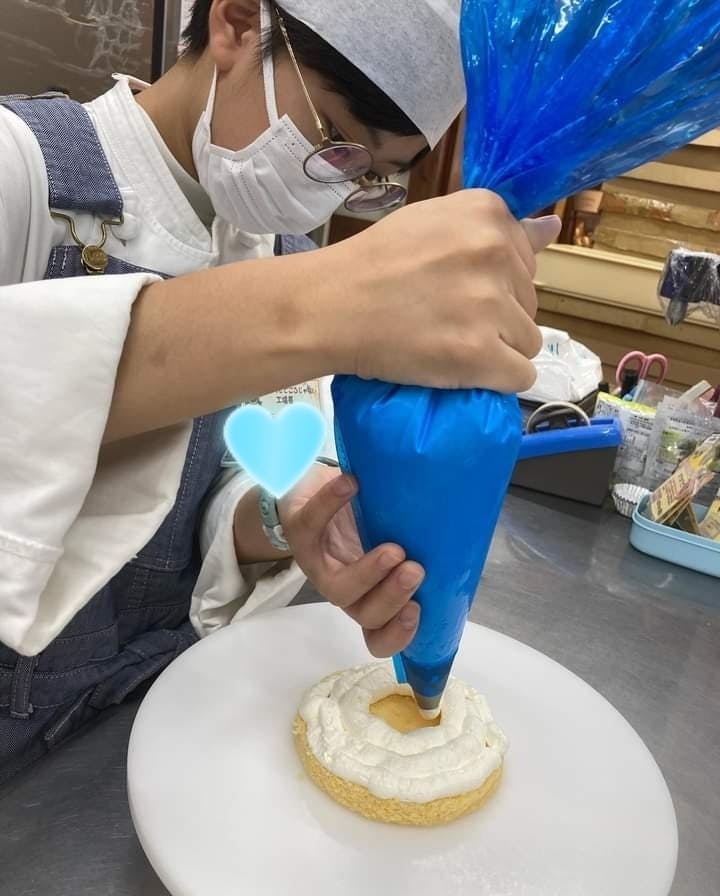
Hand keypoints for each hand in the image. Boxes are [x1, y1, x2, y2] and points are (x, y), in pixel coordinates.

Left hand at [278, 465, 424, 656]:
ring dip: (368, 573)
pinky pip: (310, 522)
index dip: (399, 634)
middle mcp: (345, 587)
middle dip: (393, 598)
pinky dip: (331, 502)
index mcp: (369, 595)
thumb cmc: (360, 515)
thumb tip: (464, 531)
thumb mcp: (394, 532)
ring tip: (394, 550)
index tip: (420, 609)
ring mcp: (319, 563)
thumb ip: (420, 542)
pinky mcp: (298, 530)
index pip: (380, 635)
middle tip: (415, 571)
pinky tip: (352, 485)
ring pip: (337, 588)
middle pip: (366, 615)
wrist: (310, 486)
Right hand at [321, 190, 560, 392]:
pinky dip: (495, 380)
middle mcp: (495, 252)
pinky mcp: (478, 353)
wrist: (329, 307)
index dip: (493, 281)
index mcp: (487, 213)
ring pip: (527, 340)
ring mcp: (489, 305)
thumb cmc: (372, 264)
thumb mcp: (432, 223)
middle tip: (446, 318)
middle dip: (497, 315)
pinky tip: (464, 370)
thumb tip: (554, 227)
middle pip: (529, 302)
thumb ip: (493, 227)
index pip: (526, 260)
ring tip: (450, 344)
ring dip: (496, 349)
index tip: (455, 288)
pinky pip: (520, 375)